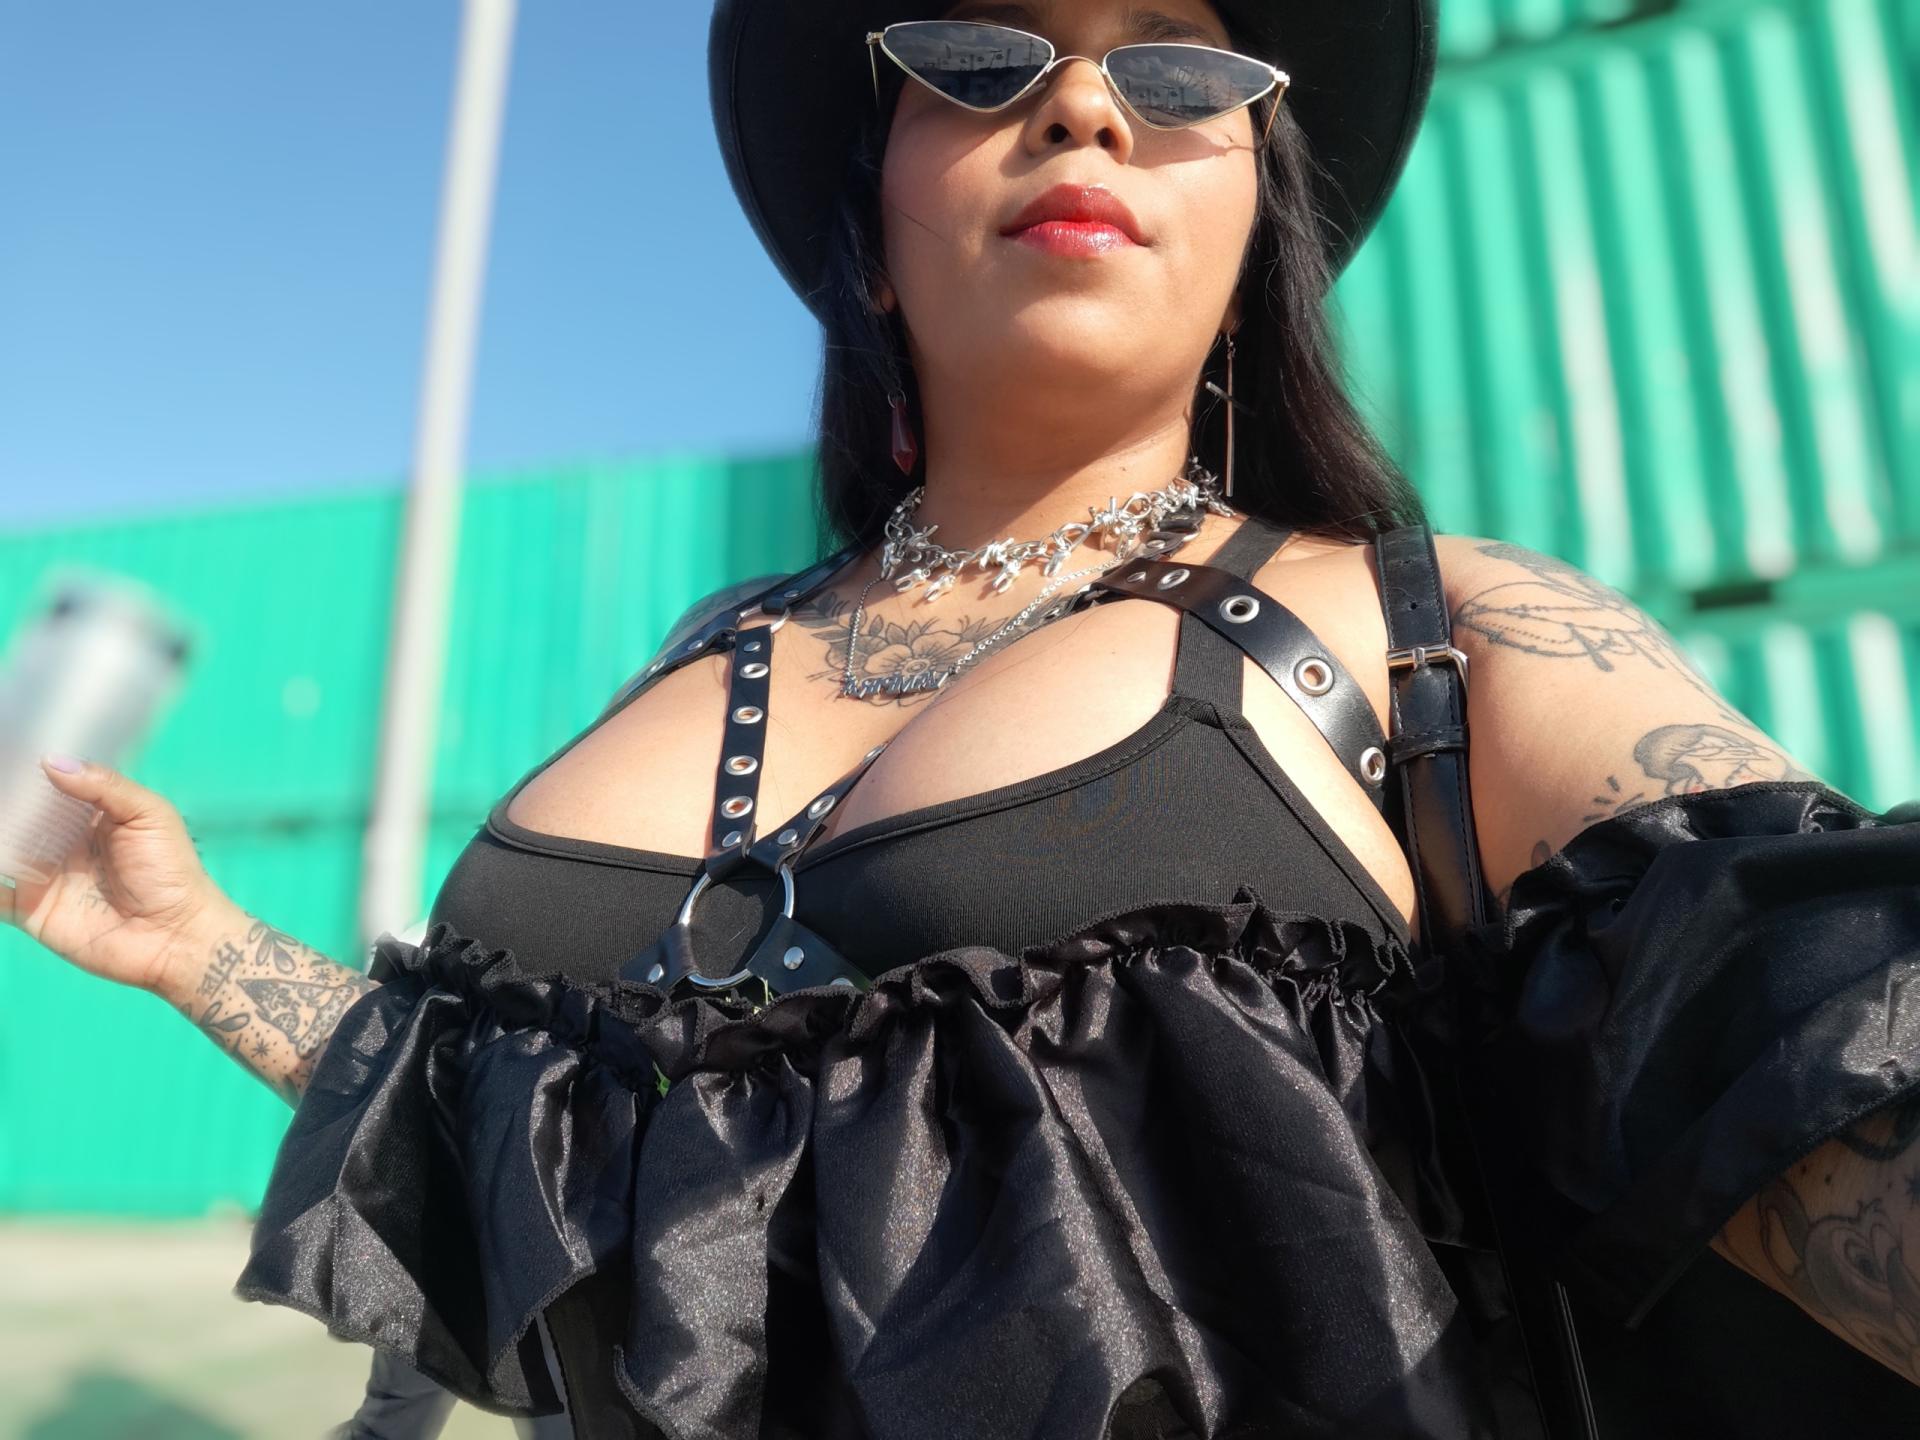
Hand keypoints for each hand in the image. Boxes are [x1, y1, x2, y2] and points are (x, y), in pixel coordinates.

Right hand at [3, 755, 230, 993]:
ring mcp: (43, 876)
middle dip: (3, 802)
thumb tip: (52, 761)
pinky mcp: (31, 911)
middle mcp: (61, 843)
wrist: (176, 936)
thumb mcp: (149, 815)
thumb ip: (105, 786)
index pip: (49, 788)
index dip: (27, 773)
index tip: (5, 753)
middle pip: (17, 817)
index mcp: (89, 816)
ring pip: (2, 850)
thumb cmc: (172, 871)